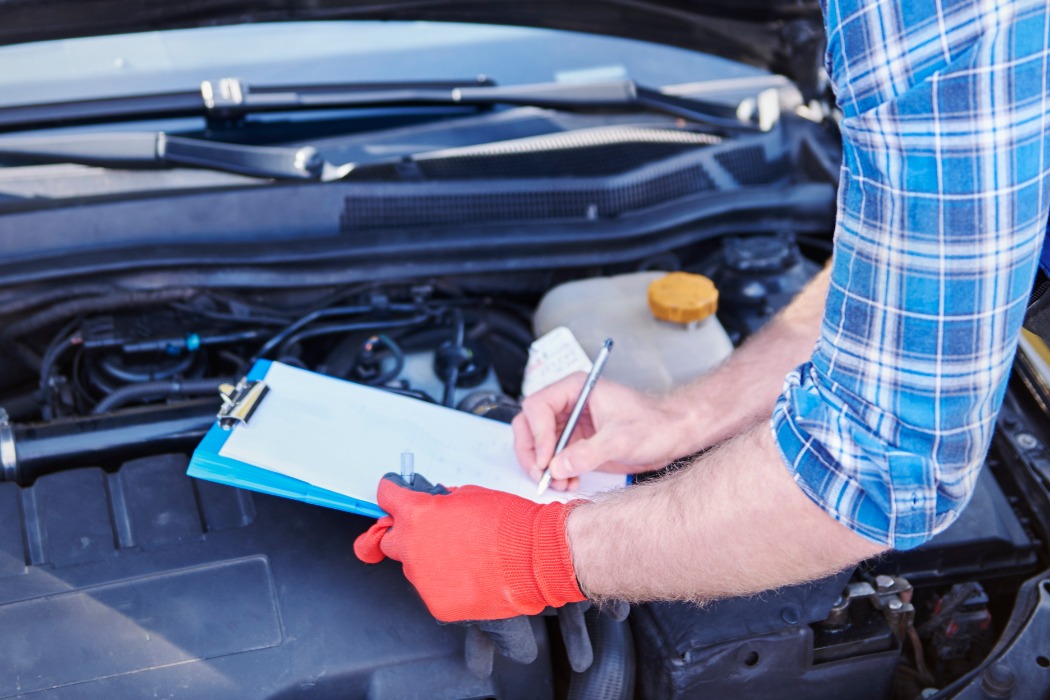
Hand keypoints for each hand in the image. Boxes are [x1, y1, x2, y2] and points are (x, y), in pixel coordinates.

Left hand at [353, 473, 585, 621]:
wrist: (537, 557)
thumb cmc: (510, 523)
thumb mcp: (471, 496)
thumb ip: (442, 503)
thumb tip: (434, 508)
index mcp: (418, 514)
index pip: (386, 498)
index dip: (392, 493)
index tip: (393, 494)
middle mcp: (413, 547)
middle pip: (390, 540)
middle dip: (405, 534)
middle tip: (427, 533)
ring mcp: (423, 579)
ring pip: (415, 568)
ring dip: (430, 560)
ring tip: (463, 557)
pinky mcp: (438, 604)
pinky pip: (434, 590)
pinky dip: (447, 584)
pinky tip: (470, 576)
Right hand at [512, 373, 692, 489]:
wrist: (674, 435)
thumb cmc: (655, 424)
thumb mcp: (621, 439)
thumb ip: (588, 453)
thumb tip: (557, 467)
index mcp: (576, 389)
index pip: (537, 406)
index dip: (537, 434)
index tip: (546, 460)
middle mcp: (568, 404)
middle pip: (529, 425)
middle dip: (532, 453)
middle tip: (542, 476)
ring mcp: (570, 424)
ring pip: (536, 444)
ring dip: (542, 466)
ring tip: (559, 483)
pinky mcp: (576, 443)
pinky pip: (552, 458)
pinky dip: (554, 473)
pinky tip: (569, 482)